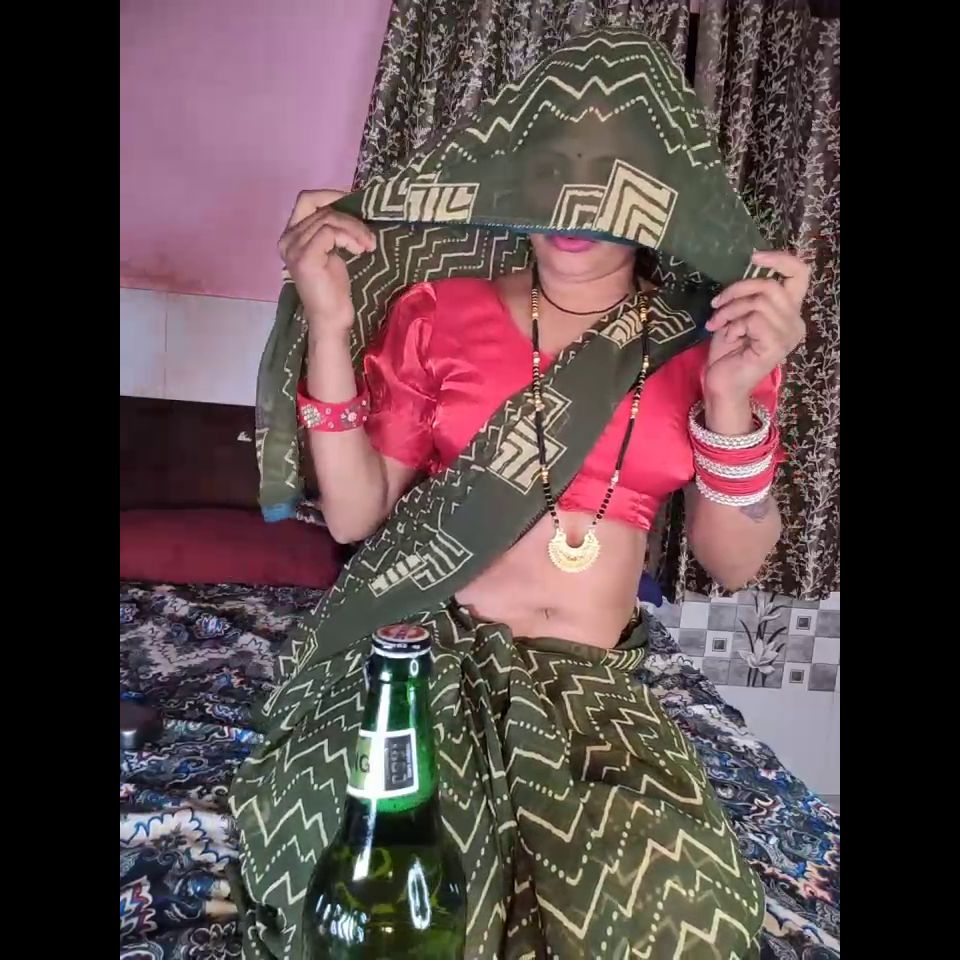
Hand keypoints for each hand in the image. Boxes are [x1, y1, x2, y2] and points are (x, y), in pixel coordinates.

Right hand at [278, 189, 375, 335]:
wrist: (331, 320)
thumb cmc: (334, 290)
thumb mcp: (332, 251)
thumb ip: (332, 229)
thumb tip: (351, 204)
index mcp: (291, 236)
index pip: (307, 199)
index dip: (331, 195)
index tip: (355, 202)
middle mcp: (287, 239)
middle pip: (321, 208)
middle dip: (350, 216)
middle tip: (368, 234)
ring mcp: (294, 248)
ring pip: (328, 218)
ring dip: (355, 229)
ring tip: (369, 245)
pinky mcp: (306, 258)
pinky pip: (330, 231)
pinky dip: (350, 237)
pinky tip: (360, 250)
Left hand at [703, 250, 809, 404]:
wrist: (721, 384)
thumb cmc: (728, 351)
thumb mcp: (738, 315)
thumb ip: (749, 294)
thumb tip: (749, 266)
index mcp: (789, 311)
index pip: (799, 274)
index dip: (779, 259)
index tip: (753, 256)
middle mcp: (795, 322)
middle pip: (771, 284)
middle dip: (737, 289)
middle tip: (717, 304)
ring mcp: (788, 335)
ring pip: (759, 301)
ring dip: (731, 309)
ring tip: (718, 323)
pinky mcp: (776, 345)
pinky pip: (754, 319)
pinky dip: (735, 325)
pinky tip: (729, 337)